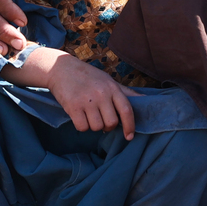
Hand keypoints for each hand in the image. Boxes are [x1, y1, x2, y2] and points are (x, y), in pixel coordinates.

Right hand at [9, 49, 135, 139]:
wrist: (61, 69)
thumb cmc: (88, 76)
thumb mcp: (108, 80)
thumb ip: (126, 92)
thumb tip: (146, 99)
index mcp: (112, 88)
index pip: (127, 110)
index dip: (130, 126)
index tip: (129, 136)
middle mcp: (101, 94)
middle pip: (111, 123)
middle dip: (107, 127)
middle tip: (101, 119)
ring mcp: (87, 100)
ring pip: (97, 127)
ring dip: (93, 125)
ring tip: (88, 114)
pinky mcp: (73, 107)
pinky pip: (82, 127)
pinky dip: (81, 126)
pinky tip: (79, 116)